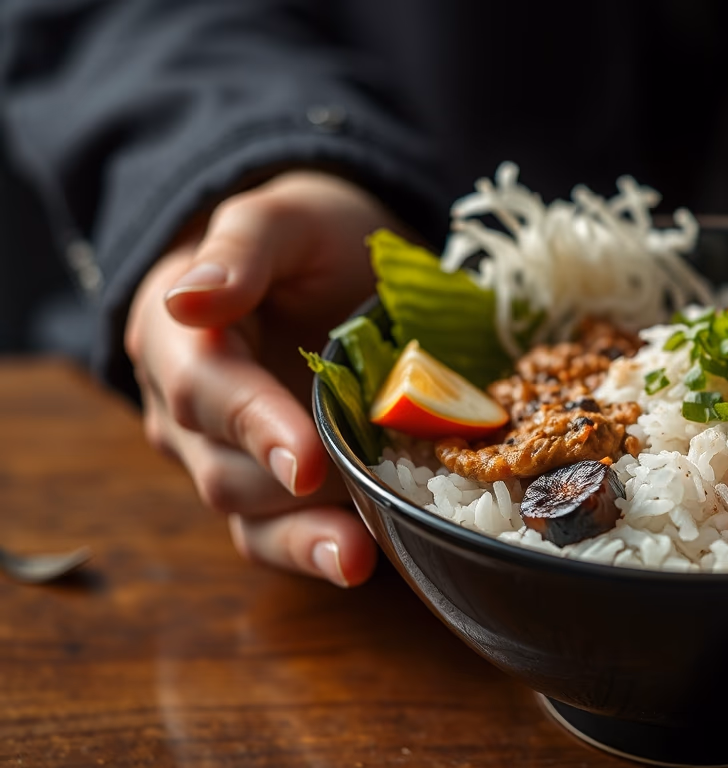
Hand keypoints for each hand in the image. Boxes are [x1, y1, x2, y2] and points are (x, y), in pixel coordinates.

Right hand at [127, 170, 399, 584]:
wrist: (335, 258)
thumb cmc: (308, 235)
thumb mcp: (284, 218)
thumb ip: (242, 251)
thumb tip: (188, 300)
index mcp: (179, 337)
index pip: (206, 390)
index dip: (256, 425)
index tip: (306, 457)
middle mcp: (190, 408)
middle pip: (223, 466)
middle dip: (287, 492)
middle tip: (354, 508)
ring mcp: (228, 455)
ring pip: (248, 514)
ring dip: (304, 538)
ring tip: (360, 553)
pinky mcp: (272, 488)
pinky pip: (275, 535)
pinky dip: (312, 554)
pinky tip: (356, 562)